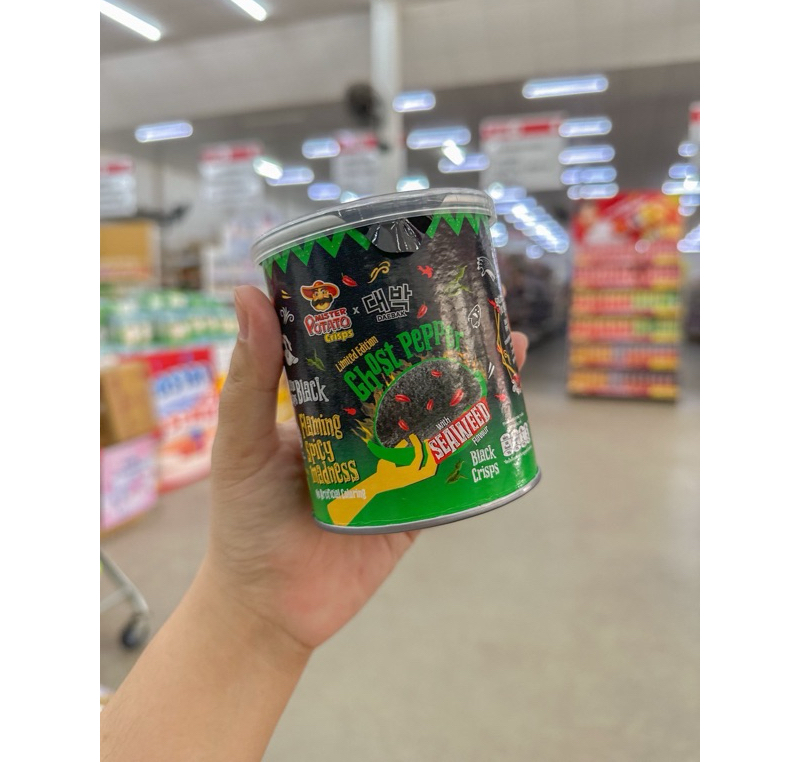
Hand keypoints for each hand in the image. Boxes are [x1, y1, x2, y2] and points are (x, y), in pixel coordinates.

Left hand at [204, 285, 529, 653]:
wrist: (270, 606)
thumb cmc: (244, 518)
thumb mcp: (239, 440)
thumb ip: (249, 376)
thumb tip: (247, 293)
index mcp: (326, 403)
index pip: (360, 345)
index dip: (385, 309)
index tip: (410, 268)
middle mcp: (366, 426)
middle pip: (411, 373)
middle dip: (443, 338)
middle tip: (474, 298)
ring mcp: (397, 464)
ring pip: (442, 414)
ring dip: (474, 380)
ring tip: (506, 341)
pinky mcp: (419, 503)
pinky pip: (456, 468)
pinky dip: (483, 440)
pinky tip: (510, 409)